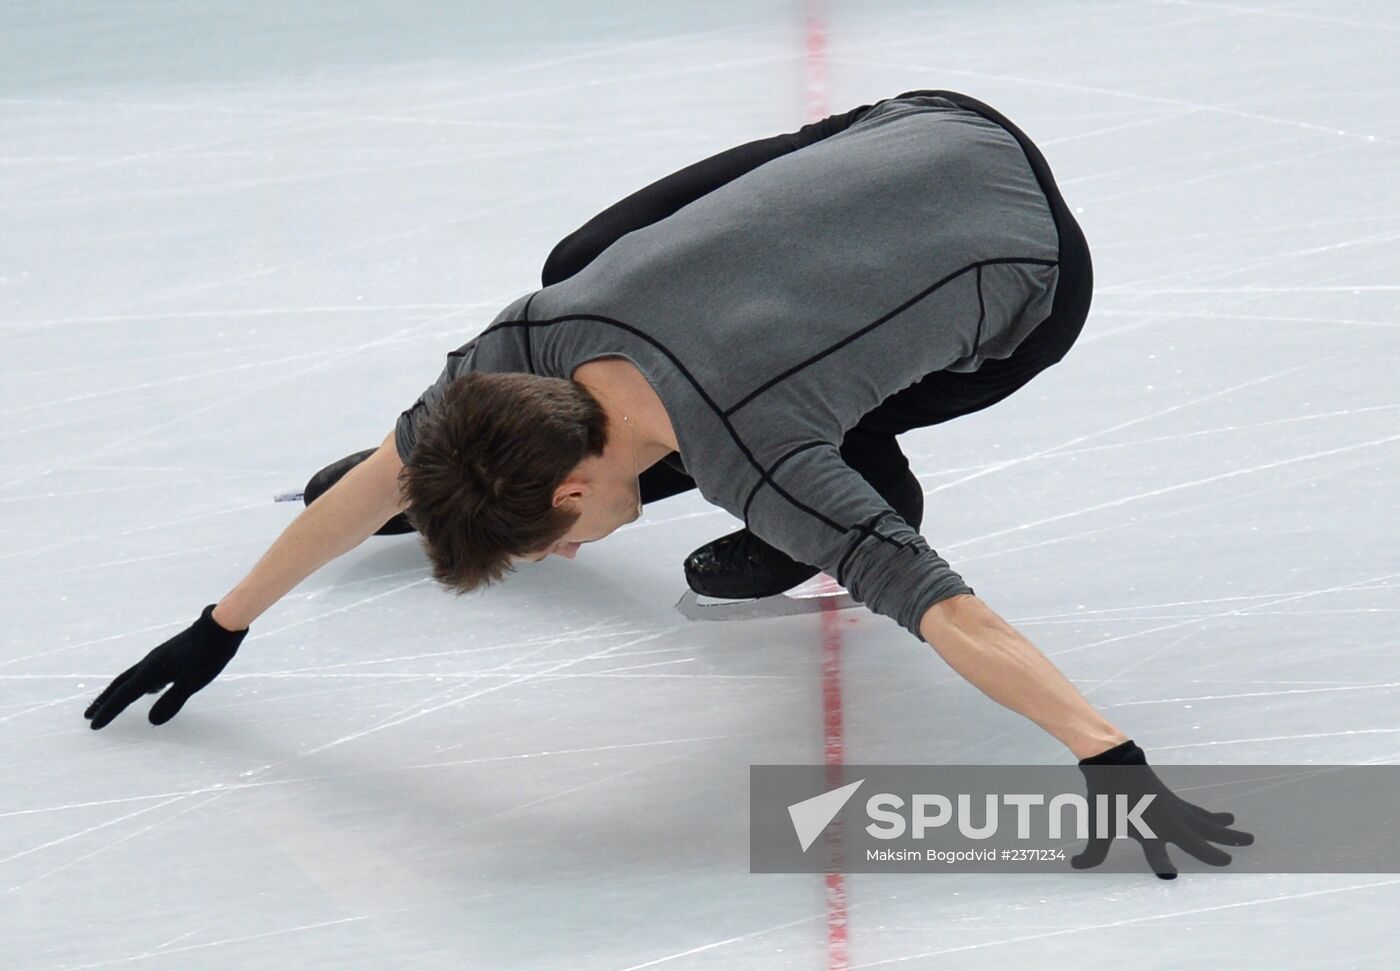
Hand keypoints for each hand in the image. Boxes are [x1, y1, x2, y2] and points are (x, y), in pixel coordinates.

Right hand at [84, 605, 246, 728]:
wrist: (219, 627)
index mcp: (151, 671)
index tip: (93, 726)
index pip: (124, 696)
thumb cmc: (208, 656)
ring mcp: (159, 658)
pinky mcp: (170, 655)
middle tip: (88, 716)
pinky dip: (139, 685)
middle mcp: (150, 663)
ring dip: (119, 692)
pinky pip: (146, 673)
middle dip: (104, 701)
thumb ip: (172, 701)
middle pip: (120, 685)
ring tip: (111, 703)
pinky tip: (150, 690)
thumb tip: (151, 721)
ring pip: (132, 678)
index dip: (108, 712)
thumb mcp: (191, 682)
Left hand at [1072, 739, 1252, 878]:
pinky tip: (1226, 819)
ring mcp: (1174, 810)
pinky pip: (1199, 813)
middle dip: (1210, 851)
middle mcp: (1165, 821)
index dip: (1161, 864)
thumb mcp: (1098, 825)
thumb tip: (1074, 865)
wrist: (1114, 762)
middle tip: (1227, 861)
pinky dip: (1213, 817)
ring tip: (1249, 838)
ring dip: (1226, 833)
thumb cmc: (1106, 797)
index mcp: (1146, 830)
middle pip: (1193, 839)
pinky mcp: (1177, 802)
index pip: (1154, 853)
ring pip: (1205, 824)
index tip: (1170, 875)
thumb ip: (1093, 850)